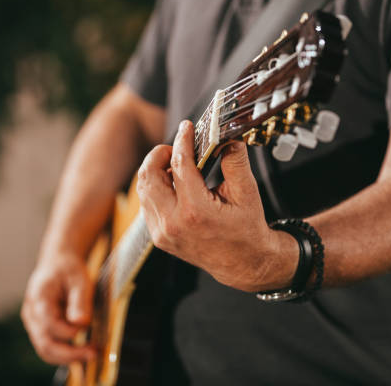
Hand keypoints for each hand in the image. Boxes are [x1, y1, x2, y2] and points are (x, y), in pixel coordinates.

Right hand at [21, 248, 95, 364]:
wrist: (57, 264)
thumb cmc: (69, 270)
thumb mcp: (80, 279)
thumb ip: (79, 301)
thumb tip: (81, 323)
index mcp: (39, 298)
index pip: (49, 323)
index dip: (68, 331)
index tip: (87, 329)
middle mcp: (31, 314)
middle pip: (45, 344)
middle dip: (70, 354)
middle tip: (94, 354)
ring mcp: (34, 324)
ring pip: (46, 351)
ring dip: (69, 357)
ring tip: (92, 354)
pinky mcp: (41, 330)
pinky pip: (50, 347)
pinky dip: (67, 353)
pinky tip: (84, 350)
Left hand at [136, 120, 297, 291]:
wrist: (243, 263)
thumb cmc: (246, 229)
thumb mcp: (246, 192)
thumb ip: (235, 160)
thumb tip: (227, 136)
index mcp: (196, 211)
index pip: (179, 165)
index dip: (182, 141)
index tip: (187, 128)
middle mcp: (173, 223)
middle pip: (149, 175)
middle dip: (160, 154)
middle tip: (175, 147)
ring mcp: (163, 232)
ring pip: (143, 189)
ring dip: (155, 170)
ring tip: (174, 164)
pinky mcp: (159, 237)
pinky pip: (147, 204)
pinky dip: (155, 188)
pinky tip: (172, 184)